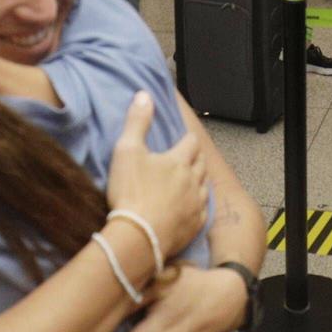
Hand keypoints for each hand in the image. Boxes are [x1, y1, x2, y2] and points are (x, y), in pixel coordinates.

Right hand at [104, 93, 208, 257]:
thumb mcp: (127, 151)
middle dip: (195, 157)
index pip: (191, 142)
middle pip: (201, 163)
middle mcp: (193, 180)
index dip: (187, 138)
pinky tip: (192, 206)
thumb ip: (137, 122)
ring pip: (204, 186)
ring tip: (191, 179)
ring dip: (199, 180)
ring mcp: (196, 204)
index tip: (182, 138)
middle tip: (188, 156)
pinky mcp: (195, 225)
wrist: (139, 236)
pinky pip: (202, 210)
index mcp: (179, 160)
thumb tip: (144, 94)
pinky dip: (198, 203)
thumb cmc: (131, 191)